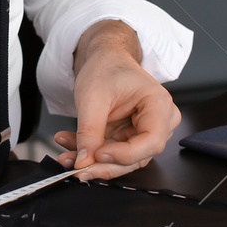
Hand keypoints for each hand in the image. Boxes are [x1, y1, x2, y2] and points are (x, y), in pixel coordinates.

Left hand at [56, 20, 180, 179]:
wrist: (105, 60)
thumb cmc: (107, 68)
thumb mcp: (93, 97)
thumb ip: (89, 131)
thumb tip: (84, 162)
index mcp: (159, 105)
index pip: (151, 141)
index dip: (124, 154)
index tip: (97, 155)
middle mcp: (159, 122)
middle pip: (137, 157)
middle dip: (103, 164)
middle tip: (77, 167)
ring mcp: (145, 133)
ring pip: (123, 161)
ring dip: (93, 161)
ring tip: (67, 155)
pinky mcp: (130, 139)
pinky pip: (112, 155)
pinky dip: (90, 154)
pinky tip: (70, 146)